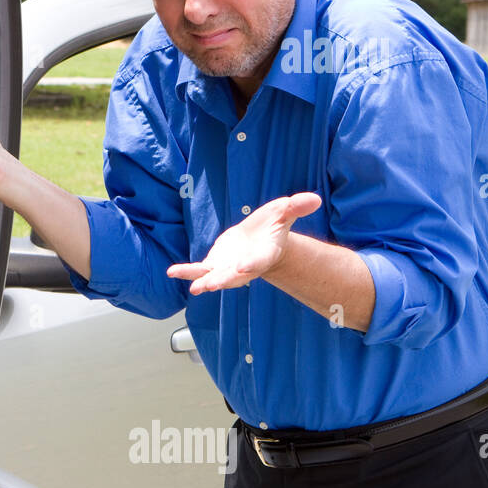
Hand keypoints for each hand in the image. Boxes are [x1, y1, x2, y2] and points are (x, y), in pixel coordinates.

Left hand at [166, 193, 321, 294]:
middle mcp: (245, 267)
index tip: (243, 266)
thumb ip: (296, 207)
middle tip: (211, 285)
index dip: (251, 264)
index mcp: (263, 255)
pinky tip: (172, 272)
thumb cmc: (272, 228)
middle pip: (234, 276)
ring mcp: (227, 268)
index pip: (259, 261)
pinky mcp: (213, 265)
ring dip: (204, 282)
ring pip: (215, 277)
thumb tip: (314, 198)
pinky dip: (186, 272)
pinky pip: (198, 270)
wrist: (259, 240)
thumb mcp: (284, 213)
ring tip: (195, 289)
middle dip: (223, 280)